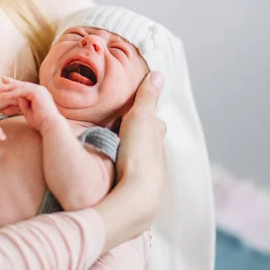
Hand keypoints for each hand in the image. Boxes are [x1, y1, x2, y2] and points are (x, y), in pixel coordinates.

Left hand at [0, 76, 64, 133]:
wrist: (50, 125)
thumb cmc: (41, 122)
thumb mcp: (27, 112)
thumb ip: (21, 105)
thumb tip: (12, 101)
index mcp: (38, 94)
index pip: (23, 88)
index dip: (12, 87)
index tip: (2, 88)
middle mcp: (39, 90)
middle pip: (20, 85)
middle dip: (8, 85)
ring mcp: (39, 90)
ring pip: (19, 87)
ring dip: (7, 88)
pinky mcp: (37, 92)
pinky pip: (21, 91)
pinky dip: (11, 94)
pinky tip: (3, 96)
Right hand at [94, 72, 165, 251]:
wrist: (135, 194)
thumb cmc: (137, 154)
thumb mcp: (139, 118)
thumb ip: (147, 97)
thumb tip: (158, 74)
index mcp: (155, 135)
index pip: (155, 121)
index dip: (147, 114)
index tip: (136, 109)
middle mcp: (155, 154)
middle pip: (148, 139)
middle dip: (139, 133)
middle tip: (122, 127)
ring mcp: (146, 172)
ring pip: (139, 156)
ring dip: (130, 150)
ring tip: (113, 146)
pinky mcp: (134, 186)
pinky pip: (128, 171)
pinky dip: (122, 166)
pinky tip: (111, 168)